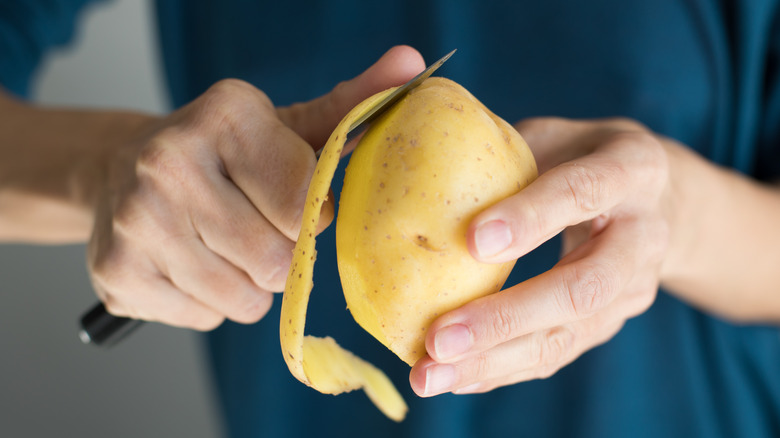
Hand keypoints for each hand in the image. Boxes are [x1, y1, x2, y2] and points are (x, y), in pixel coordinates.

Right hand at [88, 46, 424, 329]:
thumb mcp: (287, 125)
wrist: (120, 169)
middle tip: (258, 227)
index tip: (293, 200)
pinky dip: (211, 303)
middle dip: (282, 256)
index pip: (305, 203)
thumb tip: (413, 65)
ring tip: (224, 244)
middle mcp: (170, 163)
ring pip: (243, 300)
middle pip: (276, 261)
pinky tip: (191, 261)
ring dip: (249, 285)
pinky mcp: (117, 274)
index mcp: (224, 117)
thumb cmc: (225, 153)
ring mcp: (137, 222)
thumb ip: (351, 105)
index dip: (311, 215)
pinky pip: (205, 319)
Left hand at [410, 117, 671, 395]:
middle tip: (439, 339)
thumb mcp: (558, 134)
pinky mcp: (610, 322)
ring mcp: (633, 289)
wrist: (659, 200)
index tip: (472, 241)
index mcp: (632, 168)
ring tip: (430, 376)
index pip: (584, 191)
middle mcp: (643, 235)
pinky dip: (502, 370)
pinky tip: (455, 378)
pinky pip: (557, 353)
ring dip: (494, 361)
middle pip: (583, 287)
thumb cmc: (585, 155)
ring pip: (567, 335)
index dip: (532, 217)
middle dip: (506, 318)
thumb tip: (427, 165)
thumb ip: (509, 151)